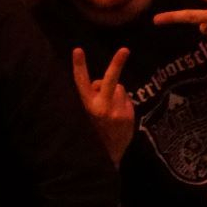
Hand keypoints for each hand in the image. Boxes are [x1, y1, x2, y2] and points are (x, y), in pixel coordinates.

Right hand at [71, 47, 132, 164]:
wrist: (107, 157)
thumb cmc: (94, 131)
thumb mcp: (85, 114)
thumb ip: (92, 97)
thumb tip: (102, 83)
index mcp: (86, 106)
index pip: (81, 83)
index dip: (79, 66)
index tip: (78, 49)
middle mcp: (102, 108)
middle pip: (110, 81)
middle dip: (117, 63)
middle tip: (125, 50)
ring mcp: (117, 112)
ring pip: (120, 88)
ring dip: (116, 93)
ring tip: (110, 109)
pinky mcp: (128, 116)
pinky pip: (127, 99)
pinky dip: (123, 103)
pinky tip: (118, 116)